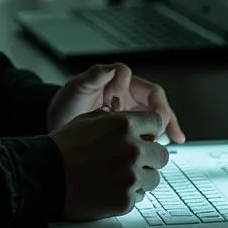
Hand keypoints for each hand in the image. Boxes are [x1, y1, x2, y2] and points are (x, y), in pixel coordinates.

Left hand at [47, 62, 186, 142]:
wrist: (57, 129)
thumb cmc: (65, 105)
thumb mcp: (76, 89)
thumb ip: (94, 76)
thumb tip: (115, 68)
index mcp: (122, 85)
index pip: (150, 91)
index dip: (156, 105)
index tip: (156, 119)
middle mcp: (129, 99)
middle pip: (158, 107)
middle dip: (167, 121)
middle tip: (170, 136)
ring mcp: (129, 117)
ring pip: (154, 123)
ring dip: (161, 135)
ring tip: (162, 149)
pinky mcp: (126, 134)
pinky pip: (144, 137)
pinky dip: (150, 147)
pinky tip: (152, 158)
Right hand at [49, 108, 169, 219]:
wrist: (44, 175)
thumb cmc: (64, 146)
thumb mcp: (90, 119)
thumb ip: (118, 120)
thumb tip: (138, 125)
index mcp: (125, 125)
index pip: (157, 123)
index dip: (150, 131)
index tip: (144, 138)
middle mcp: (133, 149)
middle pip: (162, 154)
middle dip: (150, 158)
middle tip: (133, 162)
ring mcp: (131, 176)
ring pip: (154, 178)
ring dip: (141, 178)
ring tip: (118, 178)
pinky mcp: (126, 199)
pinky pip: (140, 197)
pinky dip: (128, 195)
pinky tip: (109, 190)